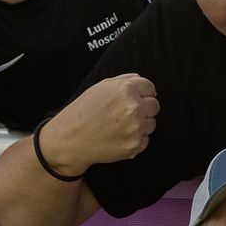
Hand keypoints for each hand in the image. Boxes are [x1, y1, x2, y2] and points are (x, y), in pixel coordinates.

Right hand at [41, 73, 159, 173]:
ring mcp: (136, 128)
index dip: (143, 93)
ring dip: (141, 125)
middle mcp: (134, 107)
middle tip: (126, 114)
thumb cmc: (84, 111)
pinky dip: (135, 140)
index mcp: (126, 89)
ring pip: (152, 124)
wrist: (71, 139)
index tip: (136, 99)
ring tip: (120, 126)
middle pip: (155, 106)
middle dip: (144, 109)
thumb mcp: (100, 87)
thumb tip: (141, 80)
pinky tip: (119, 137)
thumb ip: (124, 80)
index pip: (150, 88)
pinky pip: (145, 140)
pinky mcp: (134, 145)